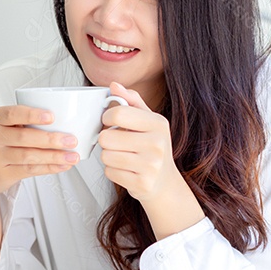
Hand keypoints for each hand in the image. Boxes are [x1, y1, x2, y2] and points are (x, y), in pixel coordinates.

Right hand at [0, 105, 80, 195]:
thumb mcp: (3, 127)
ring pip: (28, 156)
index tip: (52, 116)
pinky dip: (49, 168)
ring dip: (54, 156)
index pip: (12, 114)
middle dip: (50, 139)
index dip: (32, 115)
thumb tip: (64, 123)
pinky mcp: (3, 174)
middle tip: (71, 139)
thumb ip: (24, 122)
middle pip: (24, 137)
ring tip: (72, 156)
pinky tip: (62, 165)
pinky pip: (29, 170)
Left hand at [98, 82, 205, 238]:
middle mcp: (157, 143)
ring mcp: (151, 165)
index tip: (109, 122)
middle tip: (117, 143)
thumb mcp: (147, 120)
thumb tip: (114, 85)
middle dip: (106, 140)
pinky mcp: (142, 183)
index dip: (106, 118)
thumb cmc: (152, 147)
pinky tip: (125, 170)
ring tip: (122, 156)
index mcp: (158, 123)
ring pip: (106, 156)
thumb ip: (130, 100)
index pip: (118, 114)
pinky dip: (113, 172)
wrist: (164, 182)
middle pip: (107, 137)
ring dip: (108, 156)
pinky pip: (110, 173)